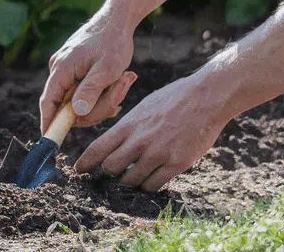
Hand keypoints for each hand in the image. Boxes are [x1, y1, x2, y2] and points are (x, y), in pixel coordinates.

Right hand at [39, 9, 136, 133]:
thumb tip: (75, 114)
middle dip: (95, 107)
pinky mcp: (75, 68)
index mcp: (62, 68)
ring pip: (79, 98)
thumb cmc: (113, 42)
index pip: (48, 101)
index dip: (49, 122)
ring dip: (103, 98)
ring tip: (124, 81)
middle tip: (119, 97)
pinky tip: (118, 80)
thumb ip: (89, 91)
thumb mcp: (106, 70)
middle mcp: (59, 69)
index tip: (50, 140)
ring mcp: (66, 68)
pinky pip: (84, 89)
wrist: (118, 19)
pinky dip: (101, 92)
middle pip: (68, 104)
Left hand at [74, 72, 230, 190]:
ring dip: (130, 180)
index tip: (78, 170)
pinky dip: (149, 185)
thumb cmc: (173, 99)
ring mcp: (158, 154)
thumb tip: (115, 141)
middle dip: (109, 172)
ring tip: (135, 174)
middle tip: (114, 171)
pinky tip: (152, 178)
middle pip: (111, 167)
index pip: (97, 148)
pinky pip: (154, 184)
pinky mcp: (177, 163)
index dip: (85, 162)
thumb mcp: (143, 108)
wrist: (205, 98)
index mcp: (128, 124)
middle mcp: (139, 141)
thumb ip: (128, 126)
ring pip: (131, 179)